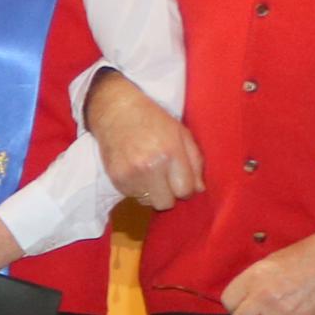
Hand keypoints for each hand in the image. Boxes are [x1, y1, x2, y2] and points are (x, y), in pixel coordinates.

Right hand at [82, 69, 204, 209]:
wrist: (115, 111)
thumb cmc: (153, 119)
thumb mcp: (182, 133)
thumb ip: (195, 162)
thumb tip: (199, 189)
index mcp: (170, 153)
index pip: (185, 191)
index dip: (186, 187)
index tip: (181, 178)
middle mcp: (149, 166)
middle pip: (165, 203)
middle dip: (169, 194)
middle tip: (165, 179)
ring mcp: (129, 174)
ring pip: (148, 202)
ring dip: (152, 192)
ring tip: (148, 172)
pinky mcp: (115, 178)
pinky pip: (132, 196)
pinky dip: (136, 187)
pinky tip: (135, 170)